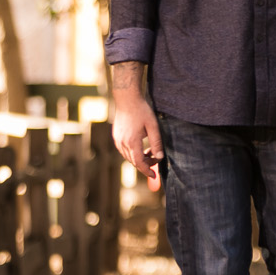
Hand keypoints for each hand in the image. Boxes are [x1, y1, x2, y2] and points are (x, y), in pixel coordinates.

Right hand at [109, 72, 163, 190]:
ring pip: (129, 157)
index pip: (139, 162)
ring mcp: (117, 140)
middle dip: (145, 164)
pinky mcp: (116, 137)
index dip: (147, 170)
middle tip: (156, 160)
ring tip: (150, 151)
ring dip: (139, 158)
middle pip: (134, 161)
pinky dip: (133, 153)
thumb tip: (160, 158)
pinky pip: (124, 150)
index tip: (154, 175)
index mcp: (132, 142)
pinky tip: (141, 146)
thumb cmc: (142, 111)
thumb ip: (156, 143)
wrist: (126, 99)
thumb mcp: (153, 127)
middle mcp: (122, 143)